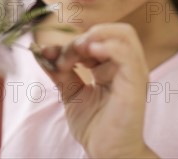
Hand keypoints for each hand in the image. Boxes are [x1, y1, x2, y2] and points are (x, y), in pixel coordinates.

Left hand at [37, 23, 158, 158]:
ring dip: (94, 38)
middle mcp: (126, 66)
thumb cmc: (95, 127)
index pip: (96, 39)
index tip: (49, 55)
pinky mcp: (135, 83)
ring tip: (77, 53)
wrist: (107, 154)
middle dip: (82, 39)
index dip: (70, 42)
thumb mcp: (72, 93)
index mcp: (112, 66)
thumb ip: (60, 71)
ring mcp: (133, 72)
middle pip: (109, 32)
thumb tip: (41, 51)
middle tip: (64, 58)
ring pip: (123, 35)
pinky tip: (91, 52)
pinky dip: (108, 47)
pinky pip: (127, 54)